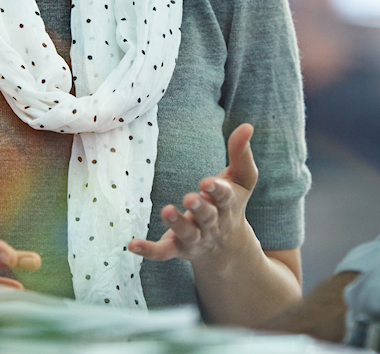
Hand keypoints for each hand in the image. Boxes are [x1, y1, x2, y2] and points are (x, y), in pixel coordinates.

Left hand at [128, 123, 258, 268]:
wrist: (227, 249)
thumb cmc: (231, 204)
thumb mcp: (242, 179)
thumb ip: (241, 153)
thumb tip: (247, 125)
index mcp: (228, 205)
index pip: (225, 197)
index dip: (217, 190)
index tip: (207, 183)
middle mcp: (212, 224)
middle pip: (207, 217)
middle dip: (199, 208)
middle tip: (190, 198)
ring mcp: (194, 238)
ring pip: (186, 234)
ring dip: (176, 224)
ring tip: (166, 211)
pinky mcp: (177, 248)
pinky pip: (163, 253)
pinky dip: (149, 250)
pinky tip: (132, 244)